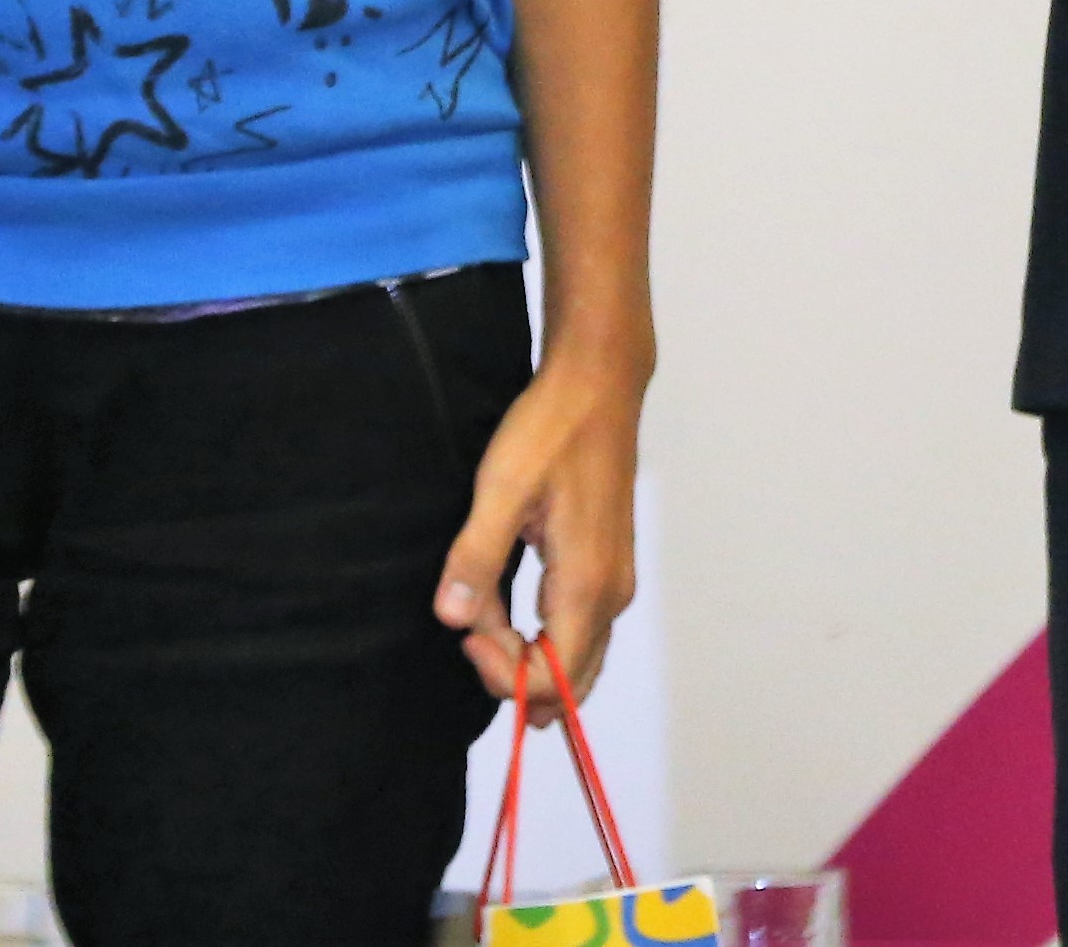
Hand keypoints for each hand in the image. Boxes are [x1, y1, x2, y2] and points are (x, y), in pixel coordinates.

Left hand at [433, 343, 645, 714]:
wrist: (599, 384)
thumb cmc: (551, 429)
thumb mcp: (502, 488)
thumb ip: (477, 556)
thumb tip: (451, 620)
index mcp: (586, 585)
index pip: (552, 681)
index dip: (502, 675)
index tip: (464, 635)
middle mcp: (611, 596)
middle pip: (569, 683)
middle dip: (514, 675)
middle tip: (470, 631)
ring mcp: (615, 583)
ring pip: (578, 660)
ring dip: (528, 658)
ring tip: (481, 618)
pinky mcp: (609, 568)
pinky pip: (580, 632)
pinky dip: (545, 641)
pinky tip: (508, 617)